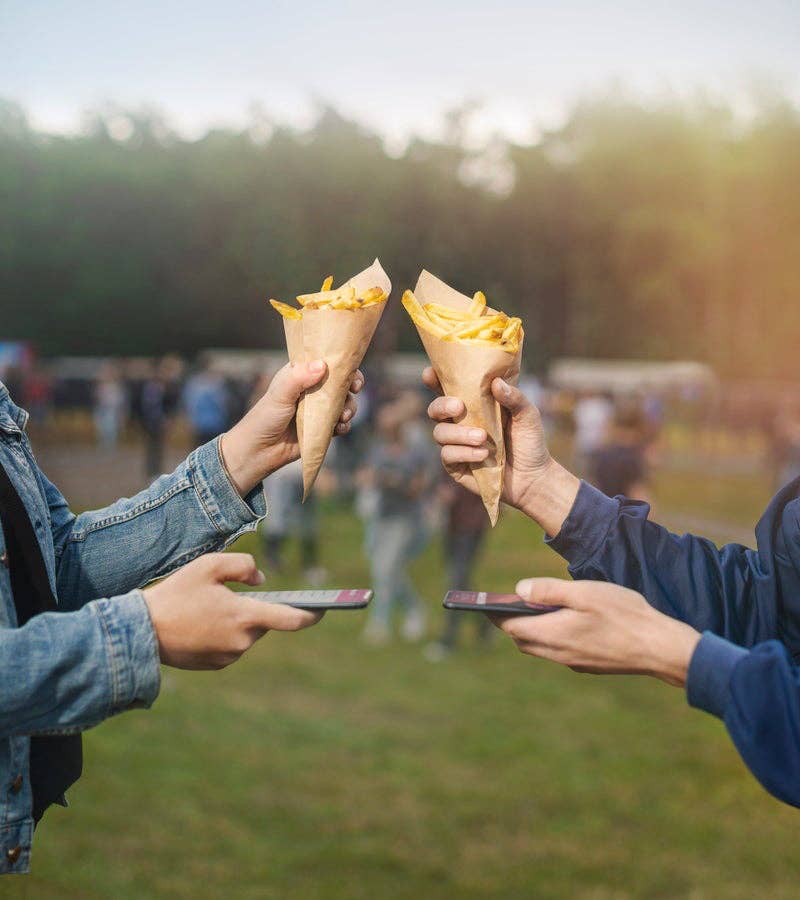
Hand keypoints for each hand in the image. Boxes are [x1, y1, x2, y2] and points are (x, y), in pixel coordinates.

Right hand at [143, 553, 322, 669]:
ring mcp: (229, 656)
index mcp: (245, 616)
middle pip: (264, 623)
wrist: (142, 631)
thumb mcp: (209, 565)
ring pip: (247, 634)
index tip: (323, 610)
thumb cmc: (177, 594)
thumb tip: (261, 581)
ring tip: (209, 608)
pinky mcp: (216, 665)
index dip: (311, 614)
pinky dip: (224, 633)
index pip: (291, 619)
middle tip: (230, 596)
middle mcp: (242, 641)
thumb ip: (243, 565)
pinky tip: (201, 623)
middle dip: (254, 609)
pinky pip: (231, 645)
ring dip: (238, 621)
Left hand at [220, 362, 363, 495]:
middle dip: (351, 387)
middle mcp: (311, 390)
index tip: (351, 372)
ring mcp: (317, 410)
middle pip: (340, 383)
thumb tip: (322, 365)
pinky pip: (340, 424)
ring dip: (349, 408)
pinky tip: (339, 428)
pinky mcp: (321, 428)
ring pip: (344, 404)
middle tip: (354, 390)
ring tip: (343, 416)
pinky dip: (344, 425)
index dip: (342, 365)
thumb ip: (299, 378)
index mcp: (300, 375)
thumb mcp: (280, 394)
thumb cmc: (265, 418)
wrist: (259, 452)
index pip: (325, 363)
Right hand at [423, 367, 578, 534]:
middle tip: (459, 407)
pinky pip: (448, 455)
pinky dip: (464, 453)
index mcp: (473, 406)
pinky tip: (482, 454)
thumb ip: (514, 398)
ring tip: (482, 437)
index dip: (434, 380)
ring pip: (440, 433)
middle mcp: (459, 423)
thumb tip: (496, 383)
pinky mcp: (455, 466)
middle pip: (435, 410)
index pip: (447, 389)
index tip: (429, 373)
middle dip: (441, 406)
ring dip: (459, 434)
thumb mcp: (527, 415)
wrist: (533, 477)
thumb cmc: (529, 441)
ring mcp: (456, 445)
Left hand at [491, 578, 700, 686]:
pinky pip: (559, 652)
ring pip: (541, 648)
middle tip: (507, 604)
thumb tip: (518, 590)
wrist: (659, 648)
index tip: (486, 603)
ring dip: (532, 631)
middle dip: (511, 623)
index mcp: (553, 634)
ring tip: (533, 609)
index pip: (512, 628)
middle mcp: (559, 654)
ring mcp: (574, 662)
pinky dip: (552, 637)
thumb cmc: (623, 614)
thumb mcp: (583, 592)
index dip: (496, 615)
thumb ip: (548, 590)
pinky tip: (564, 622)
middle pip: (523, 641)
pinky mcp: (589, 665)